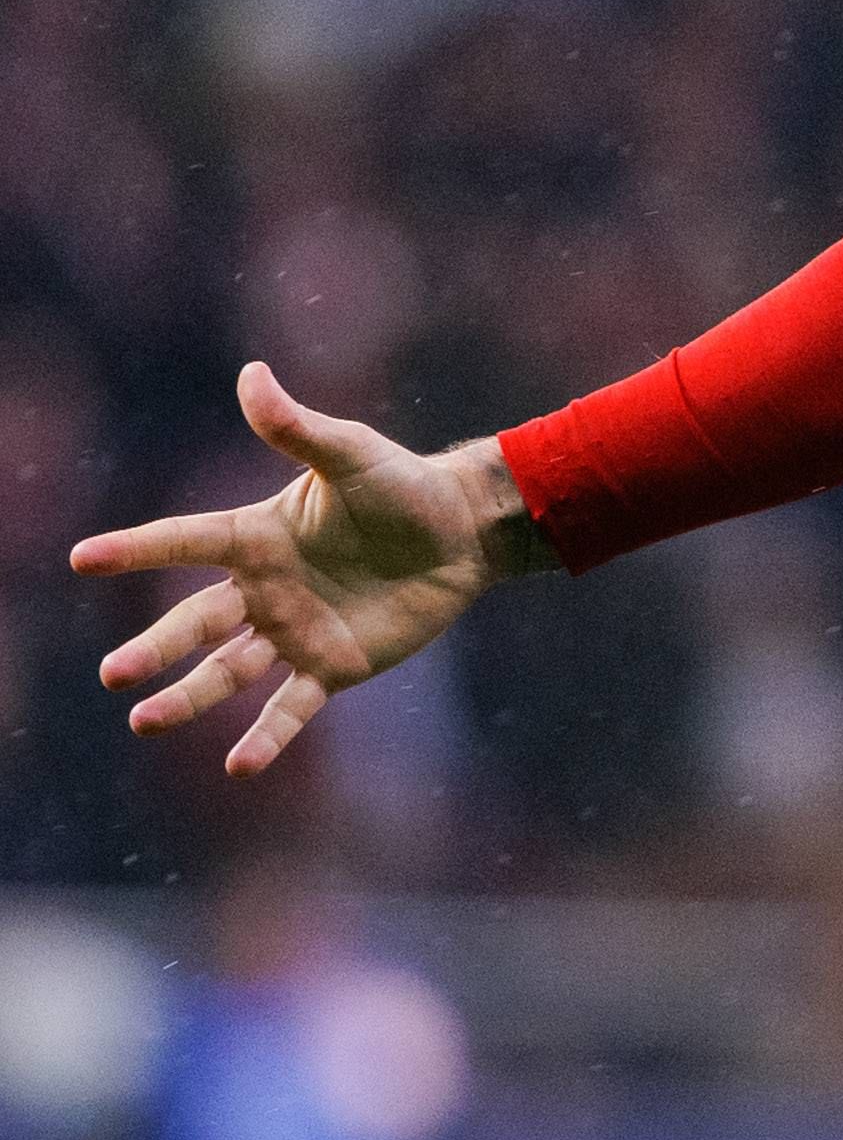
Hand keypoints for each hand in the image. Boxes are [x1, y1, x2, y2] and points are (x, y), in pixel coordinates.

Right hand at [71, 362, 541, 775]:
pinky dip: (267, 736)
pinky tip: (239, 765)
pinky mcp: (332, 665)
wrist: (462, 532)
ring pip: (227, 671)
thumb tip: (251, 374)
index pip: (186, 542)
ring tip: (145, 721)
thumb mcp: (350, 452)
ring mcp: (293, 631)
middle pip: (194, 622)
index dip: (138, 549)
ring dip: (188, 697)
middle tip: (112, 673)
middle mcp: (262, 589)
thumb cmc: (403, 485)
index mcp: (257, 537)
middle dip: (154, 649)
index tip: (83, 558)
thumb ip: (296, 427)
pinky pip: (291, 706)